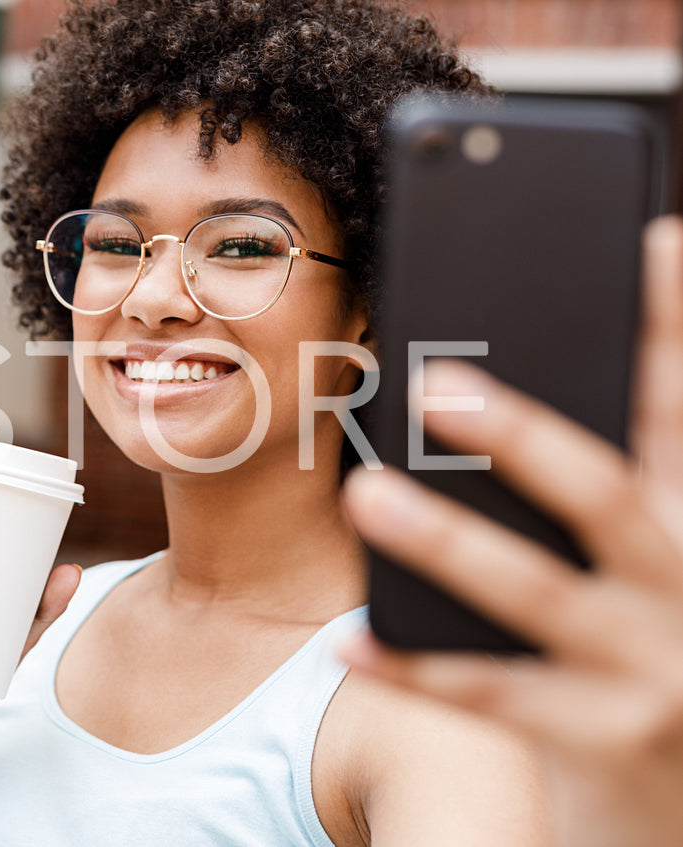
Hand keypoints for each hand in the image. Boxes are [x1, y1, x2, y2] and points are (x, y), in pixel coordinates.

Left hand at [339, 216, 682, 846]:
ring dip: (444, 538)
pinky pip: (488, 692)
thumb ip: (610, 495)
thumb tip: (490, 391)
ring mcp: (650, 667)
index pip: (680, 416)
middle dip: (526, 435)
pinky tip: (347, 642)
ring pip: (533, 591)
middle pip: (608, 494)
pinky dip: (413, 665)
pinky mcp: (601, 738)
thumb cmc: (651, 659)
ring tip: (367, 494)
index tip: (652, 239)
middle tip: (440, 383)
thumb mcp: (654, 569)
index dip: (673, 327)